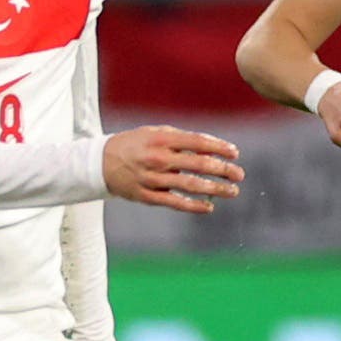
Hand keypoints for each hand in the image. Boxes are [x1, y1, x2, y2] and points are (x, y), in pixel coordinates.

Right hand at [102, 126, 243, 213]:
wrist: (100, 162)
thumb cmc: (136, 145)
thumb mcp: (156, 134)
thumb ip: (182, 139)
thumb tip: (212, 148)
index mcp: (161, 139)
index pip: (197, 142)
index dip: (218, 147)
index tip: (235, 153)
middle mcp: (158, 158)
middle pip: (197, 164)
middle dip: (222, 169)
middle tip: (239, 175)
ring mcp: (152, 179)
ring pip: (189, 185)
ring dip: (214, 188)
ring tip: (232, 191)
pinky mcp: (146, 196)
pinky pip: (174, 202)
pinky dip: (193, 205)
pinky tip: (209, 206)